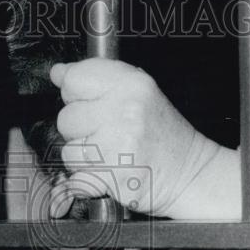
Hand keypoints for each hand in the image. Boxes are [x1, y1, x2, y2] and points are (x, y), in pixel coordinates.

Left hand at [48, 59, 238, 220]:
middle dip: (80, 129)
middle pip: (66, 118)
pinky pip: (78, 175)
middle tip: (107, 133)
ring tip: (110, 153)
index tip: (84, 100)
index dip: (74, 93)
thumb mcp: (139, 93)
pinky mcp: (112, 175)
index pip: (75, 79)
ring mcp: (118, 144)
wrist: (190, 172)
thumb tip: (59, 73)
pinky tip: (111, 170)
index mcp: (132, 84)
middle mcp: (125, 110)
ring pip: (69, 150)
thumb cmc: (162, 135)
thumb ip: (97, 80)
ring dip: (84, 156)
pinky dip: (89, 177)